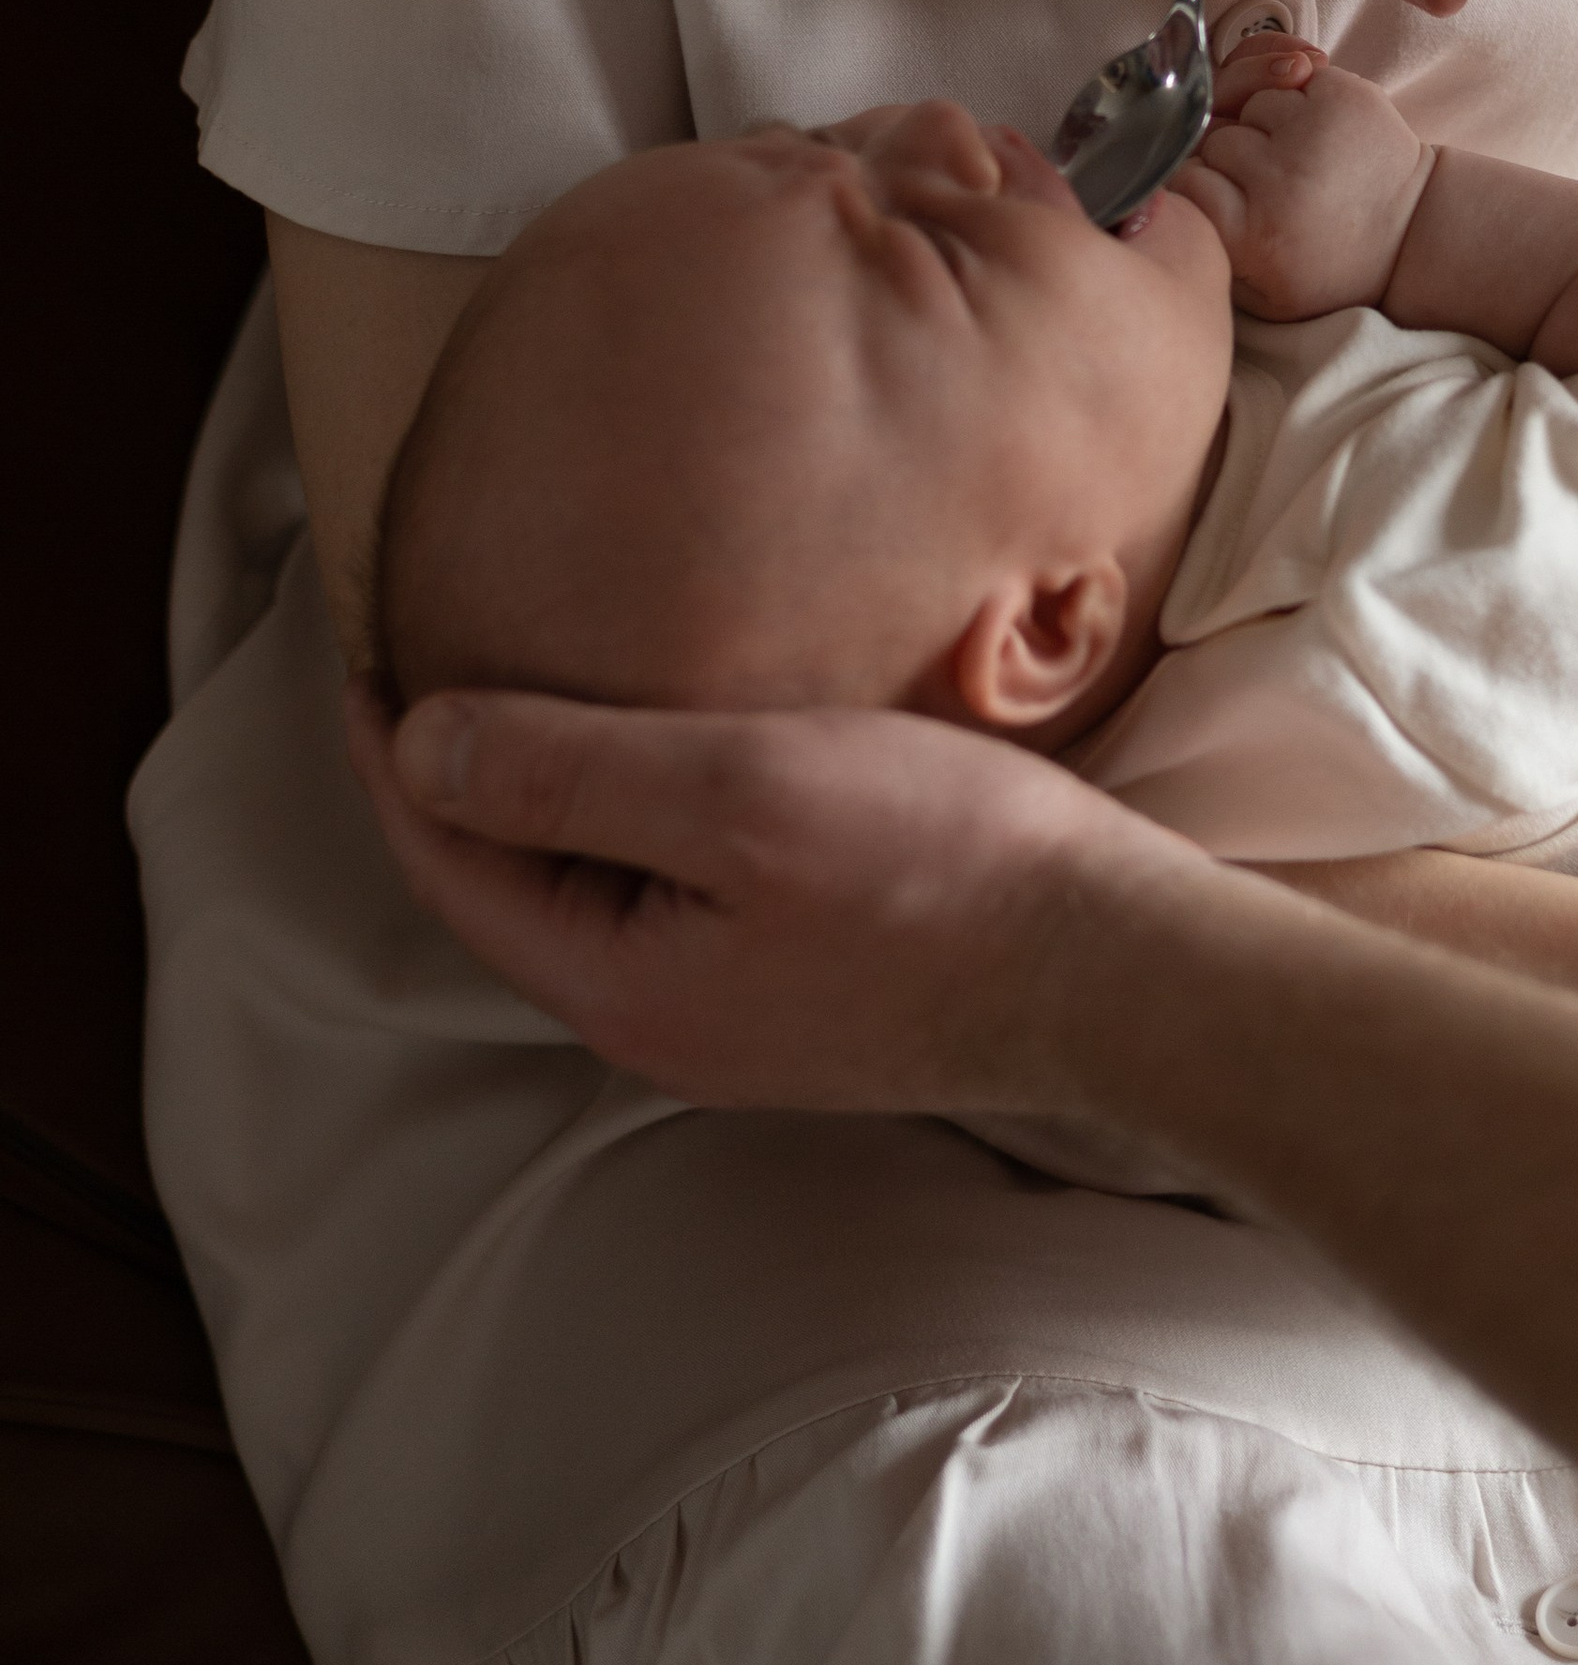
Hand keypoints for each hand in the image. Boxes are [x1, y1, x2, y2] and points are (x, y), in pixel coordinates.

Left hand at [346, 674, 1215, 1113]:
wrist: (1123, 965)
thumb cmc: (948, 867)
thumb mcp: (741, 790)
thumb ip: (569, 771)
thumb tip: (415, 746)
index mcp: (622, 985)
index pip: (451, 862)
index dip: (392, 752)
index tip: (367, 643)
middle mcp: (668, 1021)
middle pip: (518, 886)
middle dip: (465, 776)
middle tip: (438, 651)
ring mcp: (747, 1014)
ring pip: (607, 891)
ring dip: (563, 797)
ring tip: (548, 688)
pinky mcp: (818, 987)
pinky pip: (686, 898)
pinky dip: (651, 822)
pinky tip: (690, 755)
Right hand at [1171, 24, 1433, 317]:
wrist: (1412, 234)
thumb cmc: (1326, 264)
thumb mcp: (1256, 291)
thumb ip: (1203, 242)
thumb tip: (1163, 179)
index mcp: (1253, 235)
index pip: (1180, 176)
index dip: (1190, 176)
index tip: (1215, 190)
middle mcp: (1281, 182)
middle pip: (1208, 135)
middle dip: (1223, 148)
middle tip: (1257, 175)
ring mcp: (1314, 133)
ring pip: (1243, 99)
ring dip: (1254, 115)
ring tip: (1285, 147)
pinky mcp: (1344, 95)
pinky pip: (1277, 64)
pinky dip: (1279, 77)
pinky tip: (1296, 94)